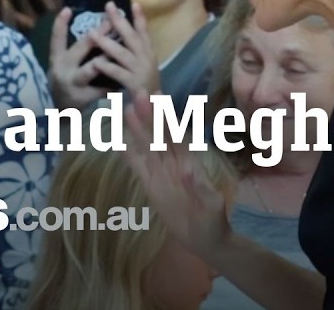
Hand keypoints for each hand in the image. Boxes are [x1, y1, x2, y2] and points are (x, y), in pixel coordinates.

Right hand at [48, 7, 112, 108]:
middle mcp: (63, 69)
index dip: (59, 25)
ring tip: (117, 52)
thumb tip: (100, 26)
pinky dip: (114, 84)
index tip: (68, 9)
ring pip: (89, 70)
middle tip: (109, 23)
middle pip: (78, 49)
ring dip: (104, 60)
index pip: (56, 39)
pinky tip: (124, 80)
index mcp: (57, 58)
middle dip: (95, 36)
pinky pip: (102, 88)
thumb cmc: (68, 78)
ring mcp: (72, 84)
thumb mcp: (66, 63)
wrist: (61, 110)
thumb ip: (78, 49)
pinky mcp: (83, 98)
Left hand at [86, 2, 157, 91]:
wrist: (153, 109)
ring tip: (93, 33)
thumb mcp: (144, 66)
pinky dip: (108, 67)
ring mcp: (141, 72)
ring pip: (124, 54)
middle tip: (108, 6)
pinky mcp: (134, 85)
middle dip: (120, 21)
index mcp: (149, 53)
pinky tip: (96, 62)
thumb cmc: (145, 86)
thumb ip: (136, 52)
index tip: (134, 3)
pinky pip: (119, 74)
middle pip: (133, 38)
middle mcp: (147, 60)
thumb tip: (125, 34)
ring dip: (108, 43)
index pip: (144, 32)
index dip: (140, 18)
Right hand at [122, 92, 231, 258]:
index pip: (175, 137)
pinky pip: (138, 168)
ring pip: (147, 148)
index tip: (158, 98)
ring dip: (138, 129)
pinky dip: (129, 155)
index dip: (166, 118)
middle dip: (149, 115)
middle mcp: (173, 166)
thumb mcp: (211, 206)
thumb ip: (199, 188)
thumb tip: (187, 170)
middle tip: (137, 93)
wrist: (206, 239)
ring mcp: (161, 176)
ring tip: (127, 110)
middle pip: (159, 137)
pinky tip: (120, 142)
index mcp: (189, 165)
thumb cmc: (213, 221)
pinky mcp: (152, 188)